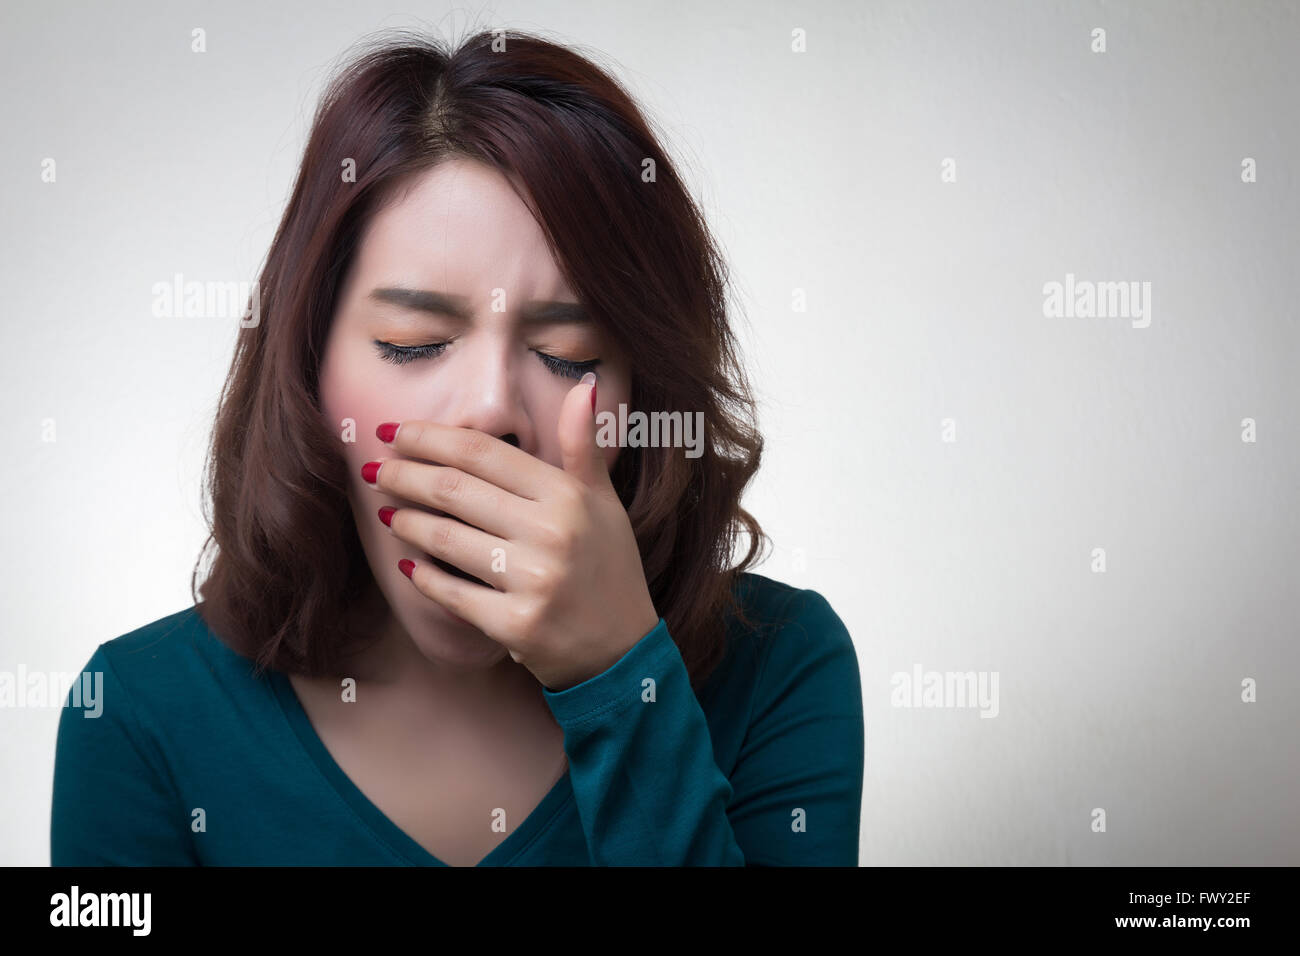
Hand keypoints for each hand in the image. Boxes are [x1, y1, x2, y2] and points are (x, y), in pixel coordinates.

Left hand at [362, 374, 660, 690]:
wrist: (623, 651)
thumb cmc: (608, 569)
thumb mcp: (604, 503)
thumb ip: (584, 446)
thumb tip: (581, 388)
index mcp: (568, 496)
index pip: (484, 453)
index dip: (431, 438)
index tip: (395, 431)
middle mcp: (551, 533)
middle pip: (455, 490)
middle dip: (405, 474)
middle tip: (374, 468)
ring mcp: (533, 580)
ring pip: (445, 538)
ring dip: (406, 521)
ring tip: (388, 511)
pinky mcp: (515, 625)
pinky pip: (451, 593)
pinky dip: (424, 576)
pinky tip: (408, 563)